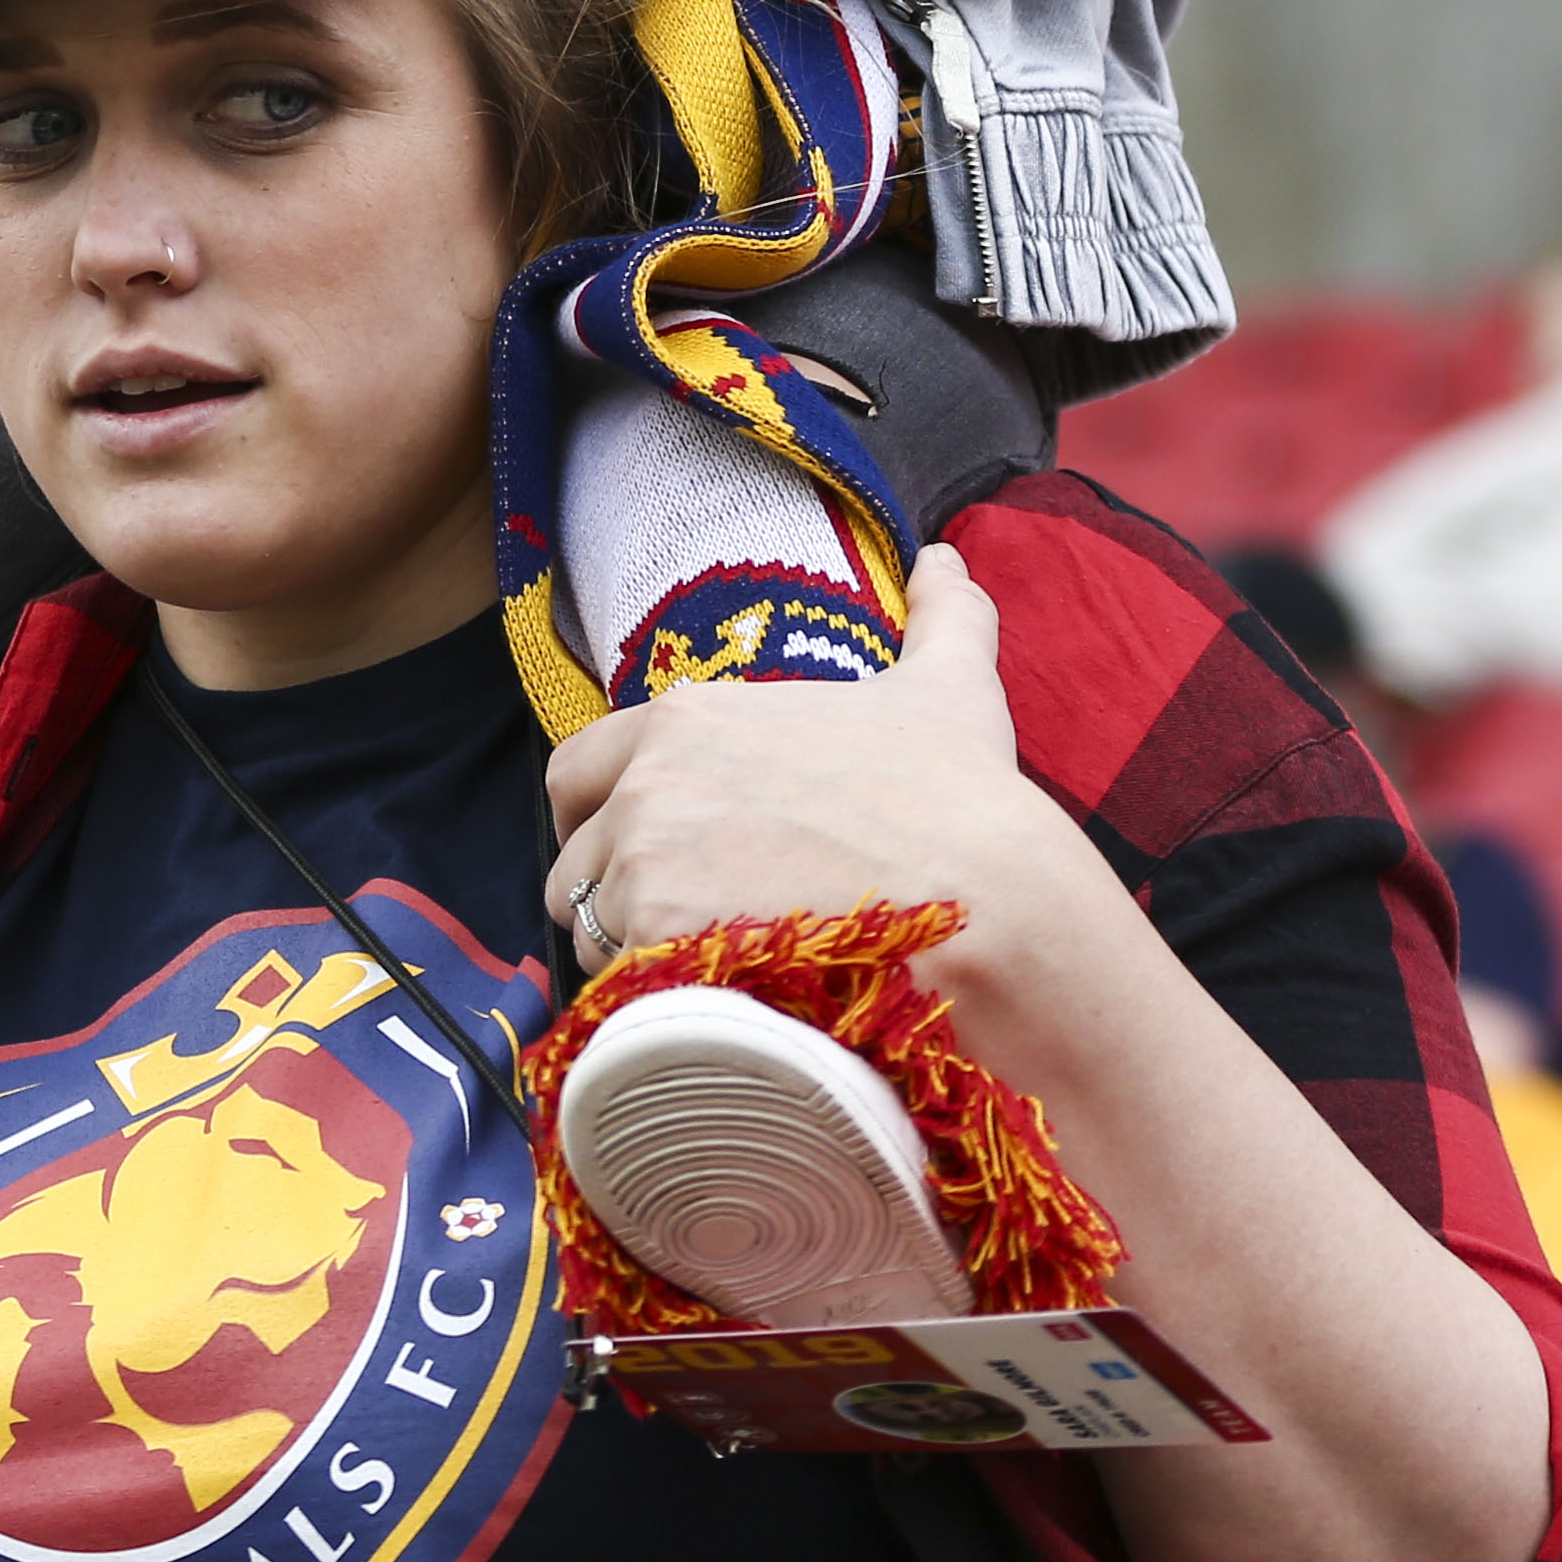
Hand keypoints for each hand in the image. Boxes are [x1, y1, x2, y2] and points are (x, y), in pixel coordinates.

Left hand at [543, 546, 1080, 971]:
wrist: (989, 901)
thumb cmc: (963, 799)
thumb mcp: (947, 687)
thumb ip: (941, 616)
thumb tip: (946, 558)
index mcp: (685, 718)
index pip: (577, 774)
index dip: (600, 819)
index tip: (647, 854)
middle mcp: (647, 784)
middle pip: (573, 859)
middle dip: (609, 893)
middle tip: (676, 922)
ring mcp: (646, 865)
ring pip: (593, 930)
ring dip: (634, 952)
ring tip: (711, 967)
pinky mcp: (660, 943)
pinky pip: (618, 986)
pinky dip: (652, 1002)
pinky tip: (716, 1003)